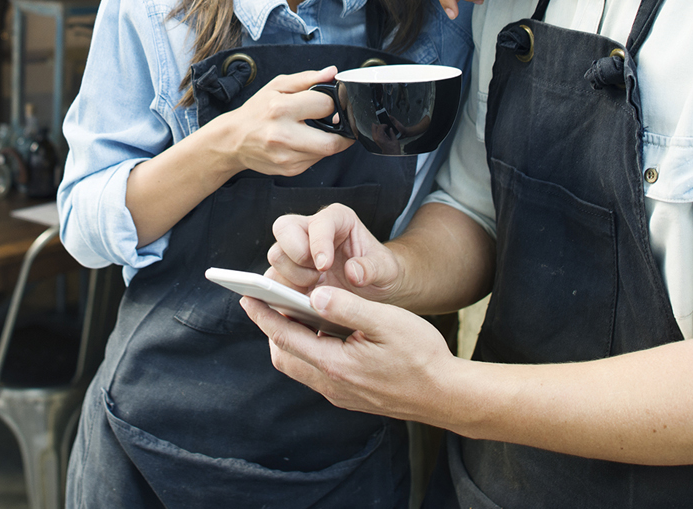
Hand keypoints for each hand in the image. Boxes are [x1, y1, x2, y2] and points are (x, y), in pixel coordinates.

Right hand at [211, 67, 353, 176]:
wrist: (233, 140)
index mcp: (281, 109)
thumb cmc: (255, 112)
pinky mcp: (290, 170)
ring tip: (314, 129)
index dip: (334, 102)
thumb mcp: (277, 87)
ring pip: (326, 153)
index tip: (332, 102)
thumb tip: (331, 72)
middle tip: (338, 122)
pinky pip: (316, 160)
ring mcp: (287, 157)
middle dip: (342, 132)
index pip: (326, 106)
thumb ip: (307, 78)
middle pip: (332, 142)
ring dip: (328, 140)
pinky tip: (303, 141)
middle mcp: (283, 136)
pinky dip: (316, 150)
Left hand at [241, 286, 455, 422]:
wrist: (446, 396)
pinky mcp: (350, 397)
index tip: (247, 296)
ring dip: (291, 341)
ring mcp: (340, 394)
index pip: (286, 337)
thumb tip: (312, 295)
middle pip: (285, 356)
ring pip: (300, 366)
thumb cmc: (422, 355)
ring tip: (294, 313)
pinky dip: (309, 351)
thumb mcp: (387, 322)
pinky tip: (323, 333)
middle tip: (267, 302)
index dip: (263, 316)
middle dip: (272, 329)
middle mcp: (332, 384)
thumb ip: (347, 307)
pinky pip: (317, 374)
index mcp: (336, 364)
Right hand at [267, 203, 402, 300]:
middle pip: (284, 229)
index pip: (318, 222)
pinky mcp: (289, 274)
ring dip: (291, 278)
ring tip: (316, 291)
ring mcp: (297, 252)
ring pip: (276, 256)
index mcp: (338, 219)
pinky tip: (304, 303)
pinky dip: (284, 294)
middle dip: (297, 256)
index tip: (324, 266)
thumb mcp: (387, 270)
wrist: (375, 290)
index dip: (318, 243)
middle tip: (318, 277)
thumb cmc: (381, 273)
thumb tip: (353, 272)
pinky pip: (273, 280)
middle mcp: (312, 230)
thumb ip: (374, 268)